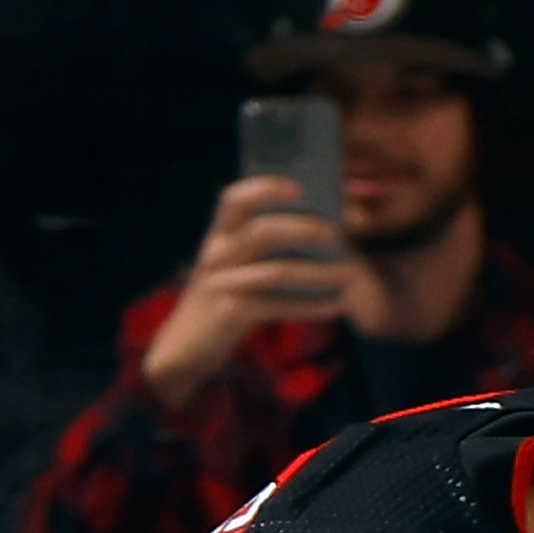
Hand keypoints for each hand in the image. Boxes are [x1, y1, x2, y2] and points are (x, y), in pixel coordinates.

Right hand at [140, 177, 352, 407]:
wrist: (186, 344)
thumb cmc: (222, 295)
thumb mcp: (231, 262)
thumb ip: (259, 241)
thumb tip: (319, 224)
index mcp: (219, 233)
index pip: (235, 198)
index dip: (265, 188)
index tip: (300, 187)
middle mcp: (217, 253)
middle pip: (264, 232)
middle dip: (305, 230)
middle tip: (337, 233)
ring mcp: (223, 284)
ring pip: (277, 271)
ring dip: (317, 272)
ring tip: (347, 272)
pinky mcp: (232, 313)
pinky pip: (279, 305)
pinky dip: (311, 305)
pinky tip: (336, 304)